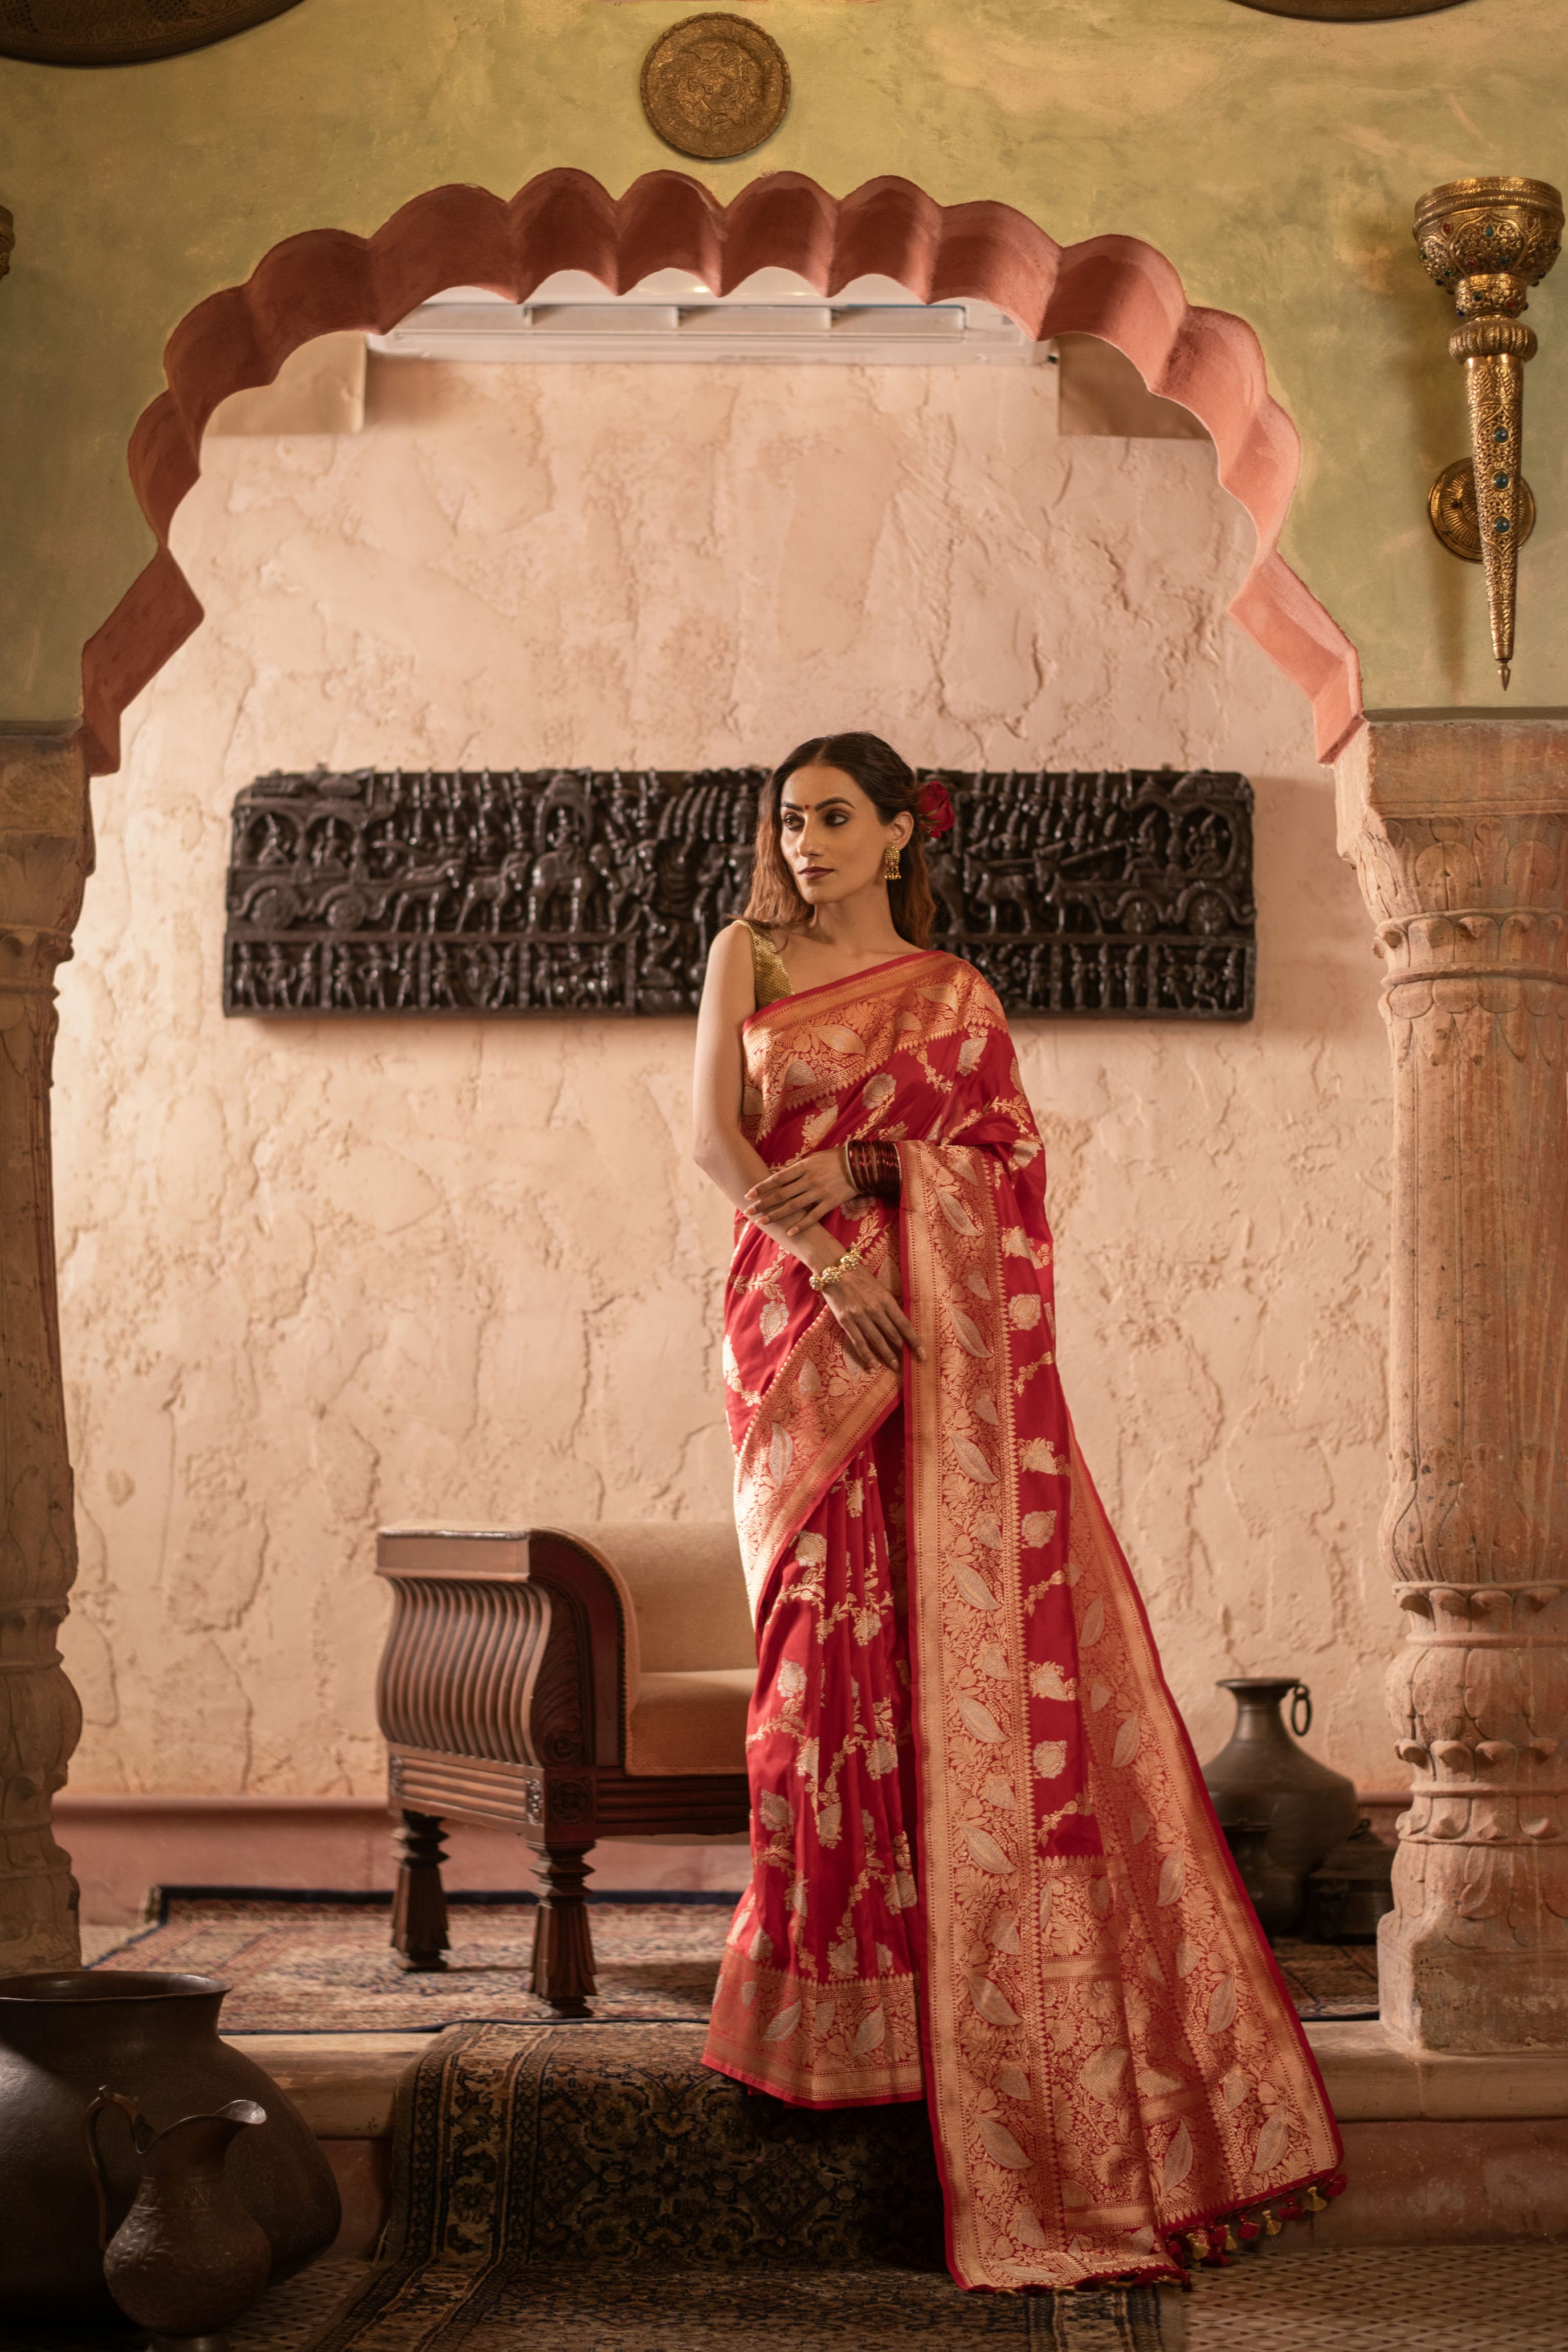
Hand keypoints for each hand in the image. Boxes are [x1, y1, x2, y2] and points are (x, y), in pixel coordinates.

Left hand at [745, 1148, 856, 1237]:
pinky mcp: (830, 1202)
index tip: (749, 1194)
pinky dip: (801, 1225)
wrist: (860, 1164)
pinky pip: (814, 1216)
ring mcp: (819, 1192)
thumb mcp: (814, 1158)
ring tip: (762, 1222)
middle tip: (748, 1211)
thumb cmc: (835, 1158)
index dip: (762, 1187)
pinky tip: (790, 1232)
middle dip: (763, 1203)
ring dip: (776, 1215)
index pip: (777, 1178)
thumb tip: (779, 1174)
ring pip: (793, 1206)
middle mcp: (809, 1180)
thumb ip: (797, 1168)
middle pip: (781, 1194)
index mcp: (803, 1167)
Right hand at [820, 1258, 925, 1374]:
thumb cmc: (859, 1275)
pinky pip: (859, 1343)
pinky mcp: (846, 1322)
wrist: (834, 1268)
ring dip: (887, 1356)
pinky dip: (867, 1356)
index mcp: (886, 1299)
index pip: (904, 1325)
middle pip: (893, 1334)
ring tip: (895, 1366)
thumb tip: (898, 1323)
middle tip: (909, 1362)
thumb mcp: (879, 1287)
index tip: (923, 1354)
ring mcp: (860, 1317)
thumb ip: (888, 1304)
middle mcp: (875, 1310)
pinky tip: (874, 1365)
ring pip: (877, 1341)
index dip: (915, 1341)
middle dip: (902, 1350)